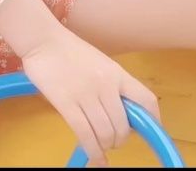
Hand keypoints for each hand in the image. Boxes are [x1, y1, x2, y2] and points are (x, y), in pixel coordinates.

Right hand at [22, 25, 159, 165]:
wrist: (43, 39)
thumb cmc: (70, 51)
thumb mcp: (99, 63)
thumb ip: (112, 85)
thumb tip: (122, 112)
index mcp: (117, 73)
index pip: (146, 100)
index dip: (153, 121)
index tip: (149, 132)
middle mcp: (106, 85)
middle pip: (124, 126)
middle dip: (120, 139)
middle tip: (112, 139)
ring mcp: (86, 94)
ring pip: (106, 134)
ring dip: (106, 146)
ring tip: (100, 145)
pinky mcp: (67, 103)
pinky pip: (85, 134)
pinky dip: (92, 151)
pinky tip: (94, 156)